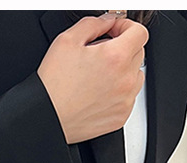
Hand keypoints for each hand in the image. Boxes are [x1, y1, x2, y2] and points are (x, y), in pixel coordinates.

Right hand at [37, 13, 147, 143]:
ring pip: (136, 77)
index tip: (115, 32)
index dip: (126, 27)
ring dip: (123, 72)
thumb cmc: (53, 85)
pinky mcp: (120, 118)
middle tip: (101, 55)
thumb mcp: (67, 41)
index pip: (139, 33)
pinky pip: (128, 99)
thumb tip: (107, 21)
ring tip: (100, 76)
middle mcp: (125, 81)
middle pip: (138, 54)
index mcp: (115, 57)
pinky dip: (118, 94)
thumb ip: (93, 23)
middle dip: (123, 49)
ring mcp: (124, 102)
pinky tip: (99, 93)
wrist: (46, 116)